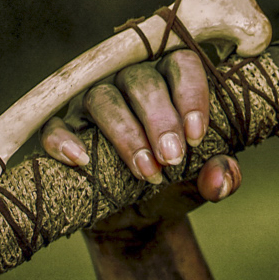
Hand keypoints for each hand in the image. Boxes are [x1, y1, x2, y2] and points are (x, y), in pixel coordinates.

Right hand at [38, 48, 238, 229]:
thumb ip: (223, 175)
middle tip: (173, 158)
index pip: (182, 64)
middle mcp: (130, 82)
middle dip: (160, 119)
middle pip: (142, 79)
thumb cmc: (177, 181)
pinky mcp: (65, 128)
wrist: (141, 216)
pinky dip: (63, 139)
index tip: (197, 137)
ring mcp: (92, 103)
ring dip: (126, 133)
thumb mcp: (205, 179)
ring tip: (146, 171)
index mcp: (171, 80)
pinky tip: (81, 160)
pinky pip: (55, 124)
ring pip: (103, 98)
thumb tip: (219, 181)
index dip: (191, 96)